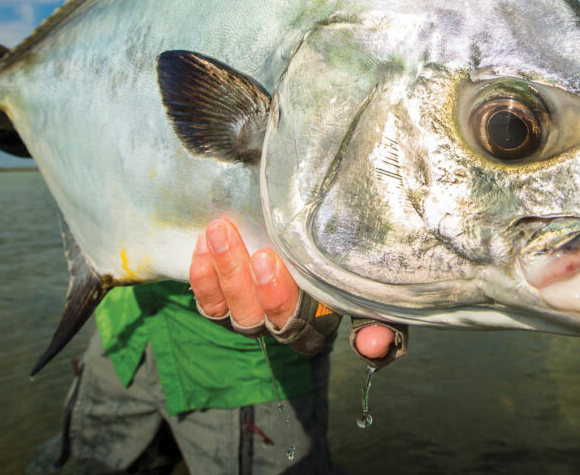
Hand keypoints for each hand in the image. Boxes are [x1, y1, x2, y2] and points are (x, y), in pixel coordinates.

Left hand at [189, 216, 395, 359]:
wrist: (313, 236)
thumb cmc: (342, 259)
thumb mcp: (365, 282)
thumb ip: (376, 316)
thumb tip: (373, 347)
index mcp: (318, 323)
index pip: (300, 326)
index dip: (280, 297)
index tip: (273, 260)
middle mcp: (280, 325)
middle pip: (258, 316)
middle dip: (250, 282)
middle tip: (252, 249)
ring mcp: (249, 315)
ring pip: (231, 308)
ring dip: (224, 271)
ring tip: (220, 231)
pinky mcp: (224, 305)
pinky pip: (208, 301)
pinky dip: (202, 276)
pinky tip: (203, 243)